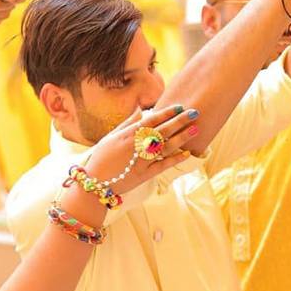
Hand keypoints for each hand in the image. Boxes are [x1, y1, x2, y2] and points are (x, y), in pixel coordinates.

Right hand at [85, 104, 200, 195]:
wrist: (94, 183)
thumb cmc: (101, 158)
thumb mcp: (110, 137)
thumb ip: (127, 124)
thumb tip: (140, 110)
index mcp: (128, 135)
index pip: (151, 120)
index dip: (166, 113)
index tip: (179, 106)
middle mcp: (137, 146)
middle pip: (162, 130)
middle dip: (179, 121)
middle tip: (194, 112)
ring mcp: (142, 161)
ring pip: (166, 147)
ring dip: (182, 137)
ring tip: (196, 129)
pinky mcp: (145, 175)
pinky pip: (163, 166)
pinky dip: (175, 159)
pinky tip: (187, 153)